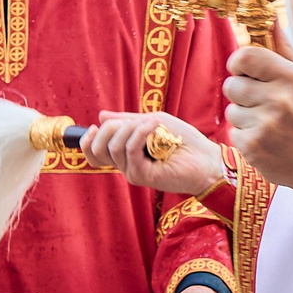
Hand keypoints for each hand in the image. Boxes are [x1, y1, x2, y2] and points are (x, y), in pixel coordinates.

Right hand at [85, 111, 223, 196]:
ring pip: (113, 147)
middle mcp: (125, 164)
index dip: (87, 139)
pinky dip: (140, 133)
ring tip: (152, 124)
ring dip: (130, 128)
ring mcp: (133, 171)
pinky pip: (130, 151)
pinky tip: (155, 127)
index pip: (92, 152)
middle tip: (131, 122)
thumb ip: (127, 120)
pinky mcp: (143, 176)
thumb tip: (101, 116)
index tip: (96, 126)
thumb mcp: (152, 121)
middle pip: (96, 149)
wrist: (206, 158)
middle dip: (109, 129)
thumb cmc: (183, 139)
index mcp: (124, 154)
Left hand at [224, 45, 292, 190]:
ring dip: (244, 116)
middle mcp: (279, 99)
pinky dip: (246, 137)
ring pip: (231, 110)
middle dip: (241, 92)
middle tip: (261, 102)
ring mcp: (265, 125)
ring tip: (267, 123)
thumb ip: (286, 51)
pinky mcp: (253, 147)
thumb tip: (271, 20)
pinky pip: (233, 133)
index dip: (238, 63)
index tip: (244, 71)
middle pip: (232, 84)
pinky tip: (266, 140)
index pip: (245, 57)